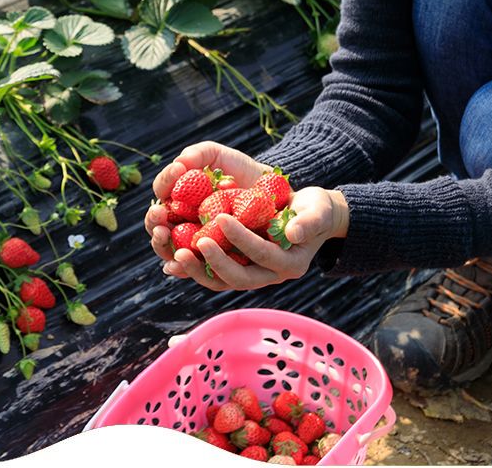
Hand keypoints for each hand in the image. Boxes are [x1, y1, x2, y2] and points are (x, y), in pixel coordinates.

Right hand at [143, 141, 270, 263]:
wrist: (279, 195)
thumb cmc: (244, 175)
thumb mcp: (221, 158)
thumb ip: (198, 154)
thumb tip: (180, 163)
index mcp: (180, 204)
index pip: (163, 196)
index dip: (165, 184)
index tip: (178, 170)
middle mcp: (185, 228)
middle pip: (159, 231)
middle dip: (154, 222)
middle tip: (159, 212)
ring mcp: (202, 249)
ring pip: (175, 256)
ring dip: (164, 246)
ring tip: (164, 233)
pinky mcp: (224, 266)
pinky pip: (203, 276)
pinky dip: (187, 269)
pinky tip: (176, 264)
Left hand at [156, 187, 350, 290]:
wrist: (309, 218)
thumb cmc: (315, 210)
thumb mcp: (318, 210)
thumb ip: (308, 221)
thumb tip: (293, 233)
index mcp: (289, 264)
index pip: (262, 254)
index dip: (241, 239)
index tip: (221, 218)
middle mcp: (269, 276)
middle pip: (238, 278)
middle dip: (214, 262)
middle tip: (193, 243)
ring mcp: (253, 275)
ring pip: (222, 282)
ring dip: (198, 270)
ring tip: (176, 254)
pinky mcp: (239, 269)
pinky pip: (214, 275)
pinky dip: (195, 268)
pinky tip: (173, 258)